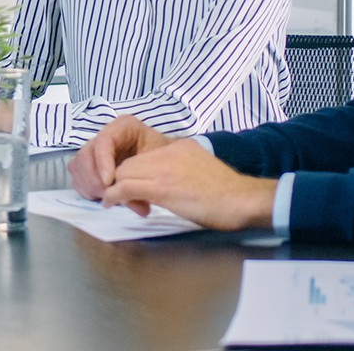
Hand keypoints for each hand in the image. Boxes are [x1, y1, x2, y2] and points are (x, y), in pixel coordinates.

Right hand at [68, 115, 169, 199]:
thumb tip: (136, 205)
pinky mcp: (90, 164)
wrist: (165, 162)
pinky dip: (86, 188)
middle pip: (85, 155)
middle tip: (109, 196)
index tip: (110, 183)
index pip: (103, 140)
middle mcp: (106, 135)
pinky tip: (101, 196)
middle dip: (94, 179)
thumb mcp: (158, 165)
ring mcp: (95, 149)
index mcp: (123, 127)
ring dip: (89, 185)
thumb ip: (144, 180)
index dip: (103, 162)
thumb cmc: (163, 159)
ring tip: (108, 197)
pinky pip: (77, 176)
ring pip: (77, 166)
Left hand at [99, 137, 274, 229]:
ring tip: (111, 203)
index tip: (131, 189)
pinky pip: (126, 187)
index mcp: (181, 147)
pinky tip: (110, 204)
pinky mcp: (162, 187)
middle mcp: (170, 152)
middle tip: (117, 198)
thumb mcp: (202, 171)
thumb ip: (182, 171)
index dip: (132, 173)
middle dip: (118, 180)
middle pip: (128, 162)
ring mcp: (165, 168)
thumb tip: (169, 185)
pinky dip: (113, 196)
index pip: (143, 156)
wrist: (243, 200)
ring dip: (113, 189)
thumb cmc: (229, 195)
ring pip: (123, 172)